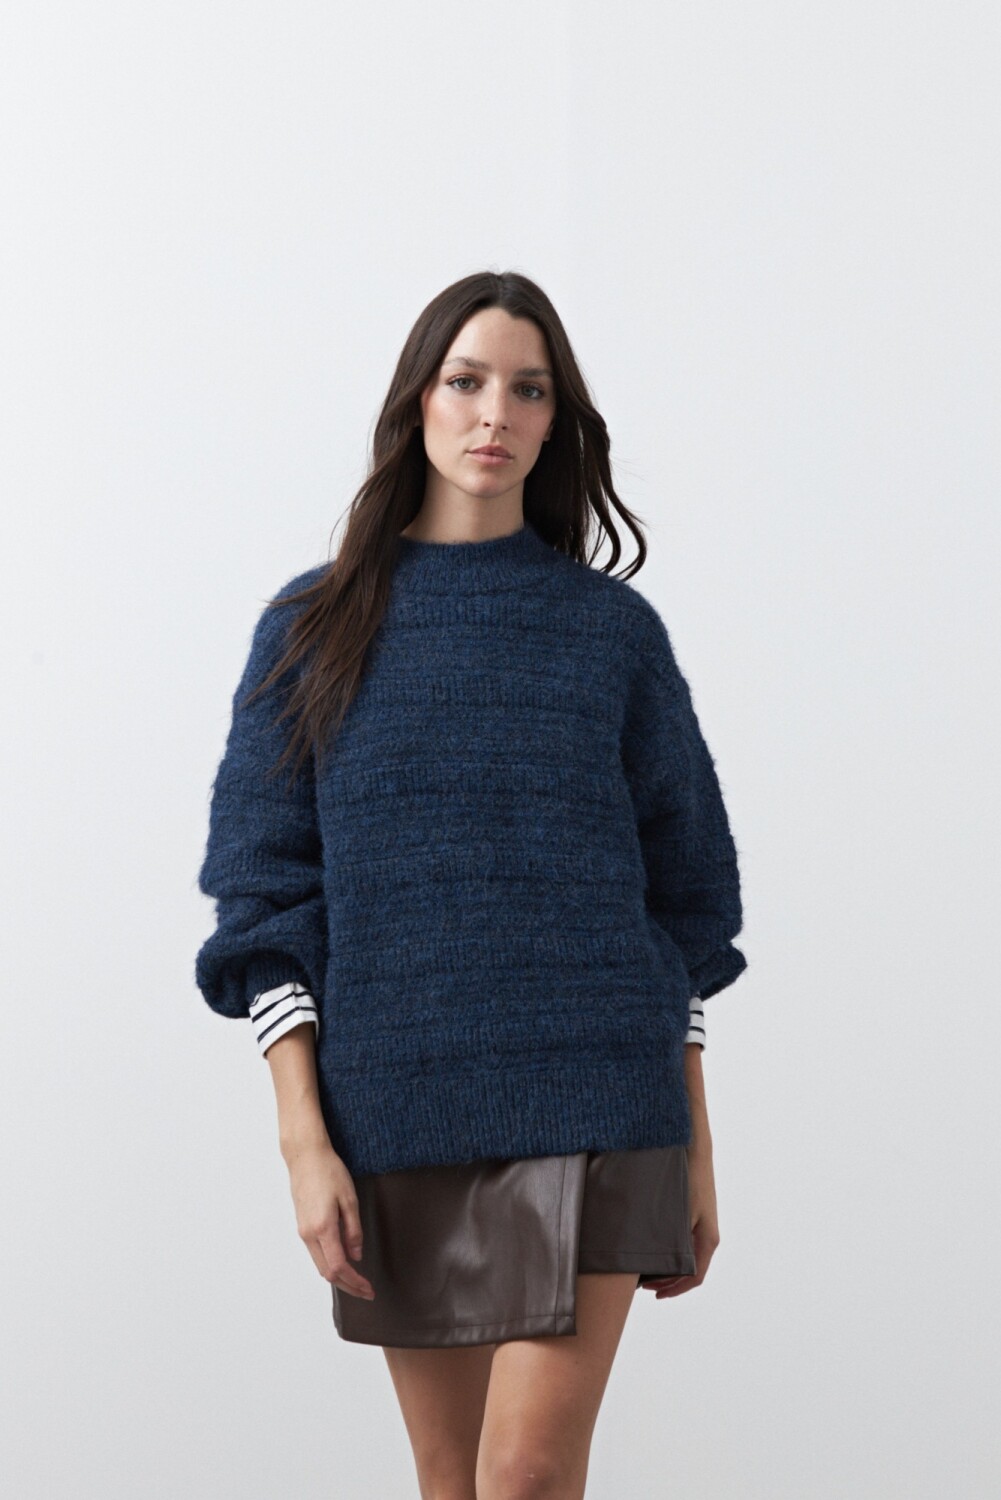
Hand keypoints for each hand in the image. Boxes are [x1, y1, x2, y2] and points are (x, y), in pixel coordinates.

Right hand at [283, 1139, 375, 1300]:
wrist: (305, 1157)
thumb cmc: (329, 1172)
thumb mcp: (350, 1199)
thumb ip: (353, 1230)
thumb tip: (356, 1256)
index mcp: (323, 1228)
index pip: (338, 1267)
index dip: (354, 1282)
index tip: (369, 1288)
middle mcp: (309, 1234)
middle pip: (327, 1273)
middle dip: (347, 1286)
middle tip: (366, 1292)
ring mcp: (303, 1231)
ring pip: (320, 1265)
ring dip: (339, 1277)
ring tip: (358, 1281)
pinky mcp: (302, 1226)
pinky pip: (316, 1254)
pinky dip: (330, 1264)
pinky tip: (344, 1262)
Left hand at [639, 1142, 719, 1299]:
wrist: (695, 1150)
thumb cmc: (686, 1178)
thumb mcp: (678, 1212)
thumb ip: (672, 1239)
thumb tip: (658, 1263)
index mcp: (707, 1240)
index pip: (694, 1277)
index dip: (675, 1290)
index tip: (656, 1293)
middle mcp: (708, 1236)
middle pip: (691, 1271)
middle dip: (668, 1282)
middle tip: (644, 1285)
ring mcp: (703, 1226)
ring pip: (688, 1258)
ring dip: (669, 1268)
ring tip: (646, 1272)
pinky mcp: (696, 1217)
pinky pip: (685, 1244)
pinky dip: (672, 1253)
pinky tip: (654, 1250)